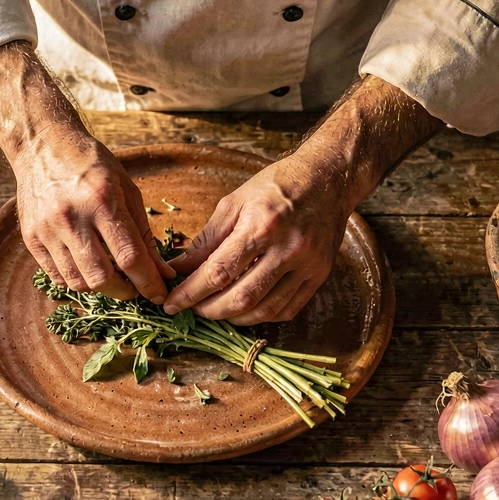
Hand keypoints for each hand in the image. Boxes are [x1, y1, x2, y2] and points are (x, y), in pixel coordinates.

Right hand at [0, 40, 172, 302]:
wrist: (43, 147)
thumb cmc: (92, 165)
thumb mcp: (127, 189)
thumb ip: (143, 233)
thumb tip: (162, 271)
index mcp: (102, 201)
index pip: (130, 257)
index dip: (148, 282)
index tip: (159, 293)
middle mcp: (72, 218)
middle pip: (102, 277)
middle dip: (125, 292)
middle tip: (135, 289)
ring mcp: (47, 230)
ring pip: (77, 282)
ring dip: (101, 289)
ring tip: (113, 280)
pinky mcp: (31, 238)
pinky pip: (56, 276)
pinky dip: (77, 282)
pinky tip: (89, 271)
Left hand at [162, 74, 444, 323]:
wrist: (327, 180)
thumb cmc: (276, 186)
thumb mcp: (234, 202)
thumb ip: (207, 239)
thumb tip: (179, 269)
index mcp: (263, 224)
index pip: (220, 271)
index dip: (191, 293)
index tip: (171, 303)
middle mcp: (289, 248)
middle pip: (243, 297)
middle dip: (210, 310)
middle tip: (192, 309)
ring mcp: (308, 265)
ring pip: (266, 311)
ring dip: (234, 318)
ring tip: (215, 311)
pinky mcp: (320, 276)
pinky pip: (287, 310)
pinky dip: (261, 316)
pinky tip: (244, 310)